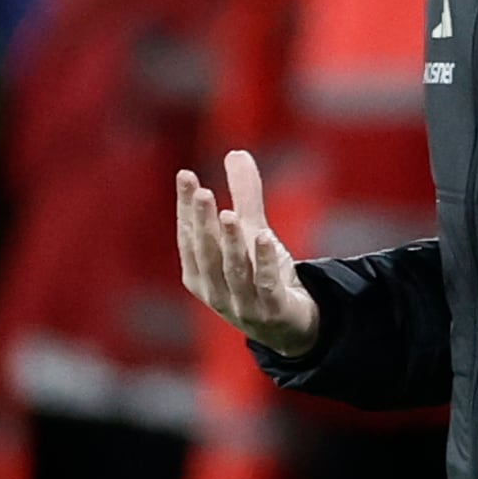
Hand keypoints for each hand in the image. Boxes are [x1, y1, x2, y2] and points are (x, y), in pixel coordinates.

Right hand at [173, 151, 320, 358]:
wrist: (290, 326)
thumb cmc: (261, 278)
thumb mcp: (252, 233)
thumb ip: (244, 196)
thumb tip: (236, 152)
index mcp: (199, 274)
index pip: (188, 236)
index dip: (186, 207)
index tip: (186, 176)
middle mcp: (213, 292)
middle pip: (205, 253)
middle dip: (202, 222)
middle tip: (202, 192)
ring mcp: (241, 305)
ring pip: (232, 270)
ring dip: (229, 242)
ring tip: (227, 214)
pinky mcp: (270, 312)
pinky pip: (265, 285)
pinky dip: (264, 263)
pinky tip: (265, 238)